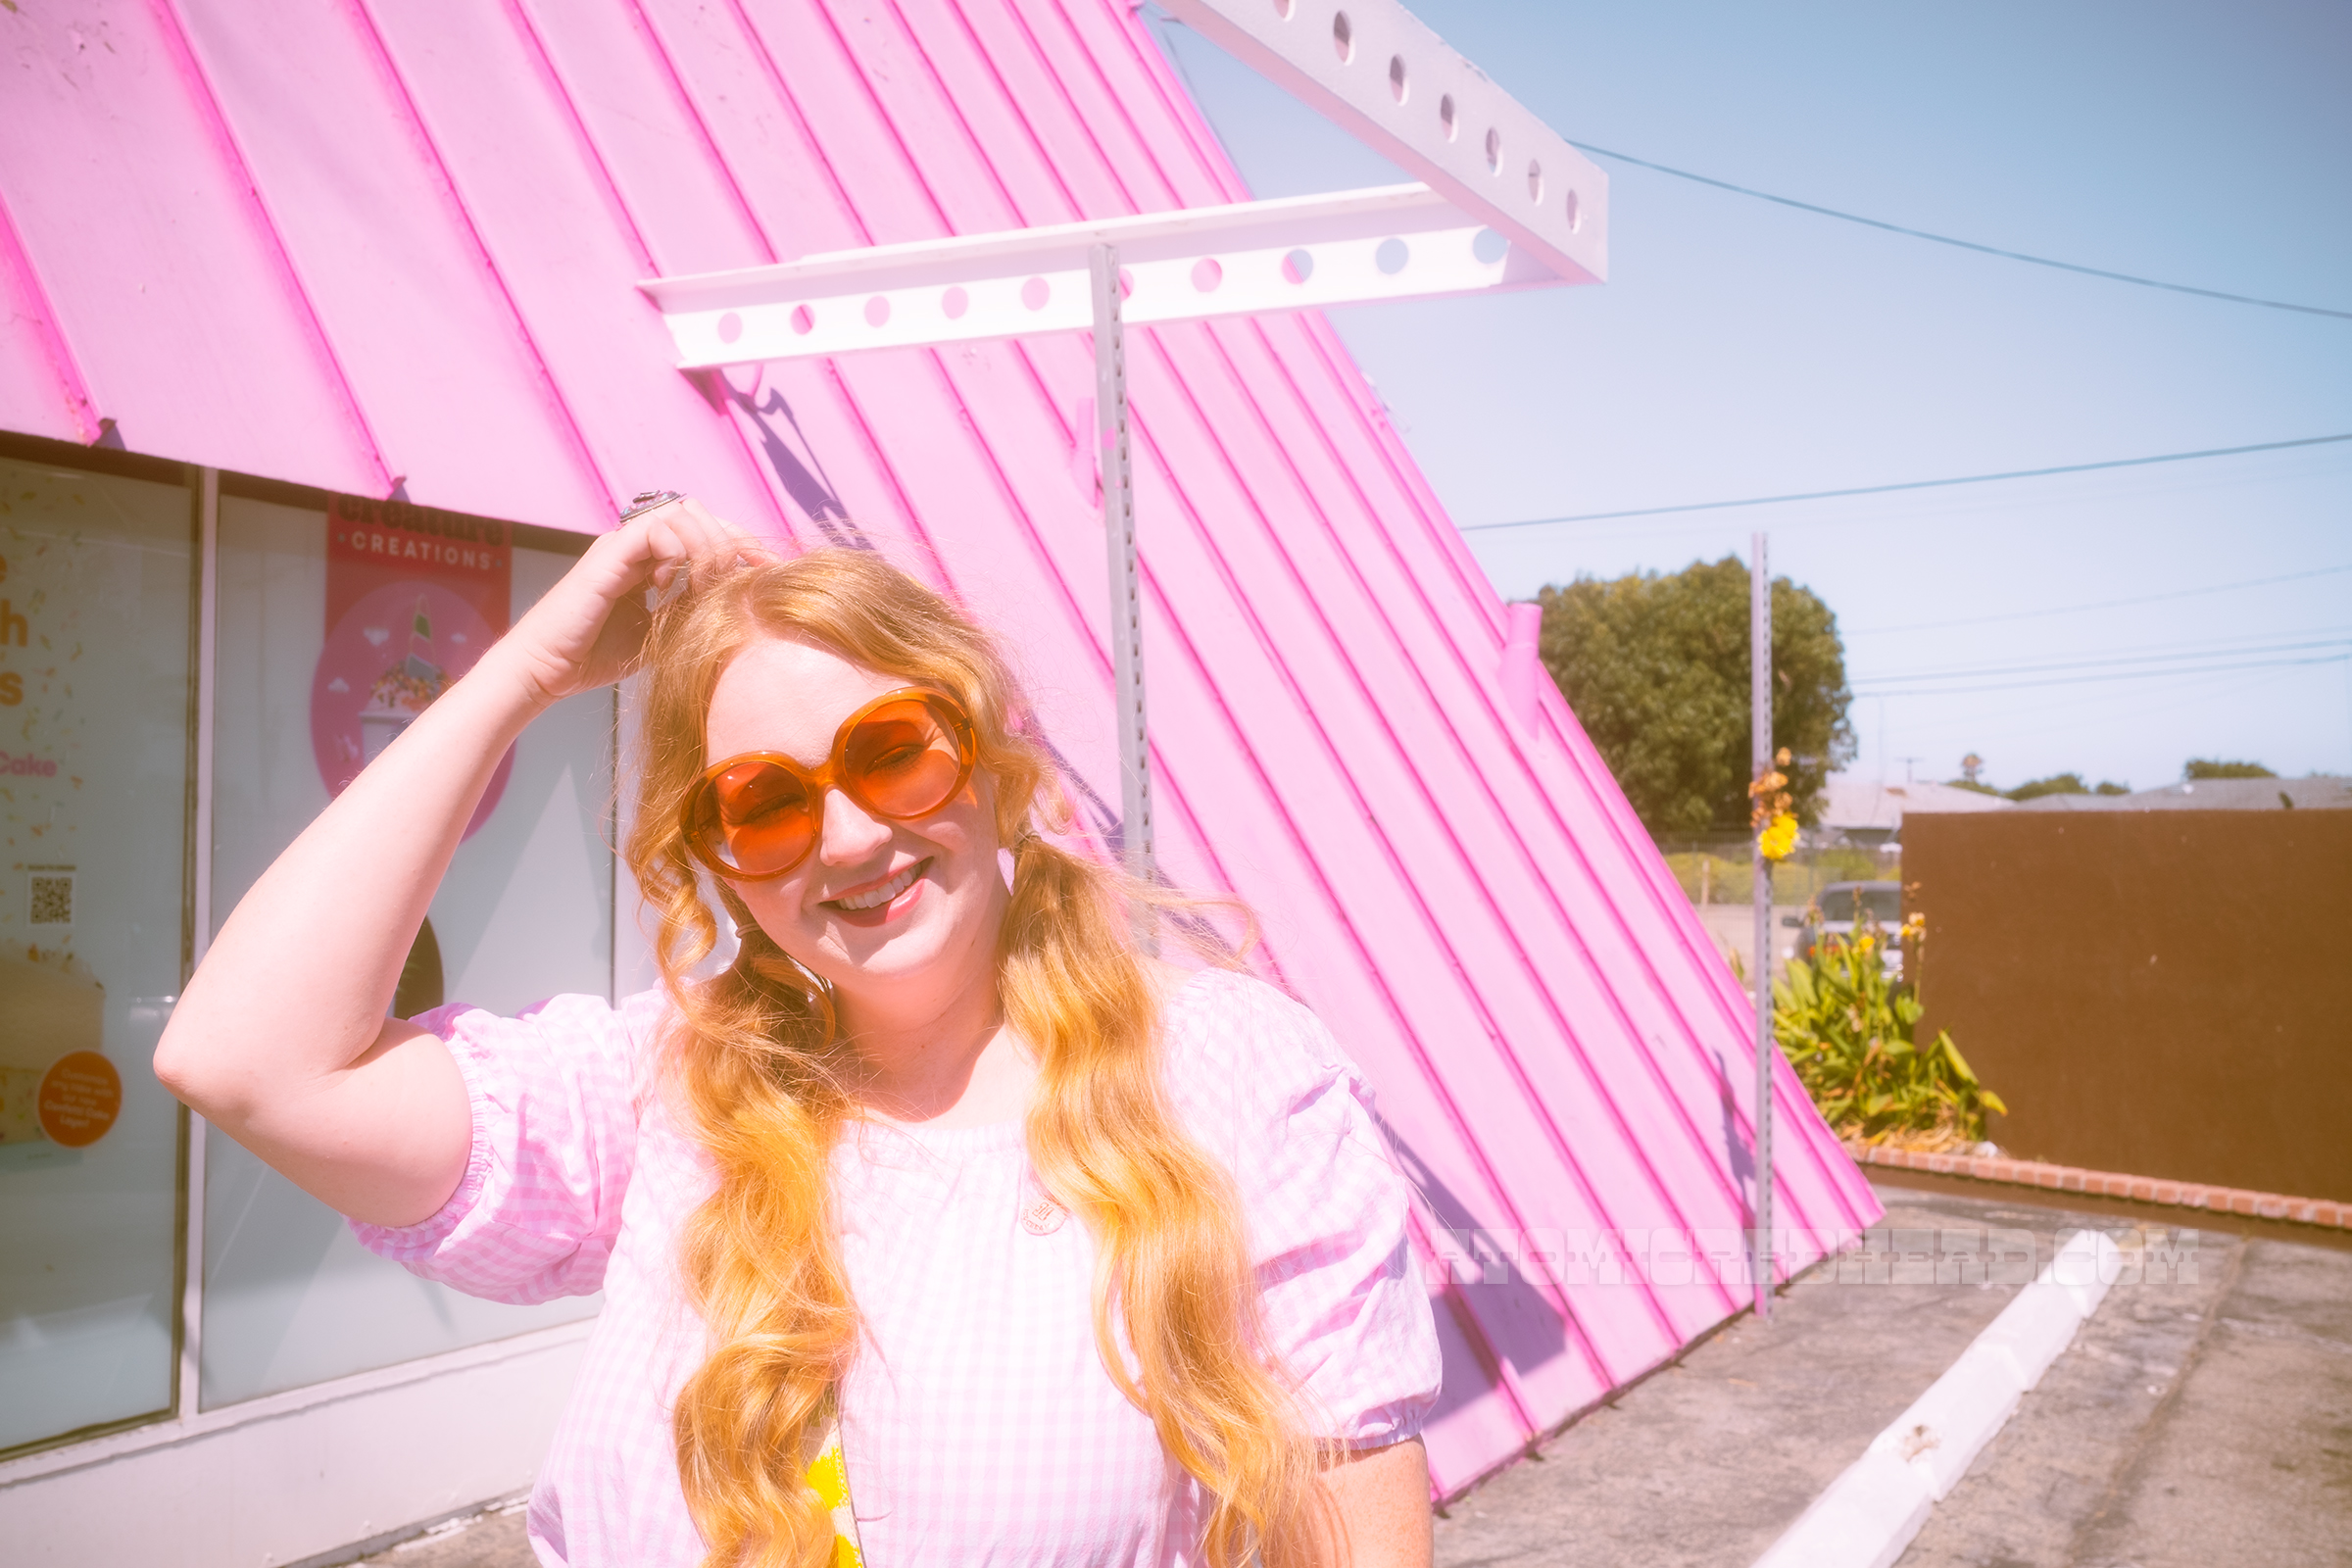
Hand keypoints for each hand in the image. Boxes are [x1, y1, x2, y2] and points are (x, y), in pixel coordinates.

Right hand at [488, 496, 765, 705]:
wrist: (546, 671)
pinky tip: (676, 585)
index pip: (705, 531)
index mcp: (651, 560)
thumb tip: (737, 611)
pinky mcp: (607, 553)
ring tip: (710, 583)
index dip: (740, 544)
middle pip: (699, 512)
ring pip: (682, 512)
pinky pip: (655, 528)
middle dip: (735, 537)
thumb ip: (691, 614)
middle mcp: (638, 545)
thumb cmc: (595, 658)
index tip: (768, 571)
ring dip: (708, 544)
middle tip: (753, 571)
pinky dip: (678, 550)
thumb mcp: (661, 634)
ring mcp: (622, 545)